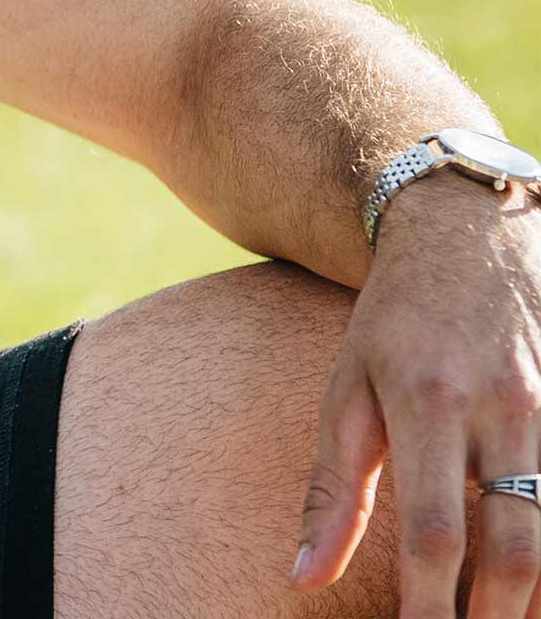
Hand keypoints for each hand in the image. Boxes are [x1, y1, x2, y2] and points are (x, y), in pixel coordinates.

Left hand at [293, 174, 540, 617]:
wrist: (467, 239)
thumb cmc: (395, 325)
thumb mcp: (346, 389)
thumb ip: (332, 489)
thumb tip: (303, 578)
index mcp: (426, 401)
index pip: (433, 530)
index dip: (429, 604)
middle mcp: (502, 408)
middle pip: (517, 549)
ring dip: (537, 596)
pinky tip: (535, 583)